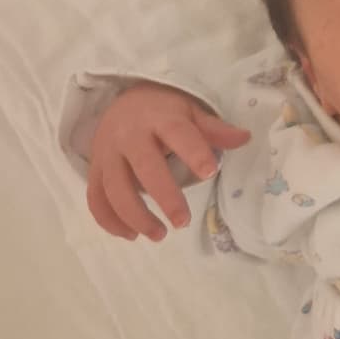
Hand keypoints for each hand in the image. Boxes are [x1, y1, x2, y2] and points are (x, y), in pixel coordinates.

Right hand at [86, 82, 249, 241]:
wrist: (123, 102)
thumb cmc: (164, 112)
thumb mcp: (191, 112)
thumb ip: (214, 129)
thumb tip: (244, 139)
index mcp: (159, 118)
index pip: (177, 133)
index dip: (193, 152)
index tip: (210, 173)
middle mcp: (129, 135)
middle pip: (144, 167)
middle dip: (164, 196)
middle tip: (183, 222)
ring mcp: (107, 153)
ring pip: (115, 188)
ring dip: (135, 216)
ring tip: (160, 235)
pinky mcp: (95, 168)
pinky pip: (95, 198)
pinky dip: (109, 220)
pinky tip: (130, 235)